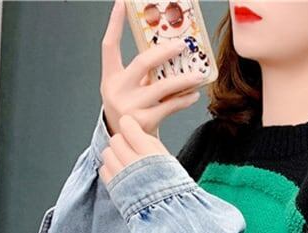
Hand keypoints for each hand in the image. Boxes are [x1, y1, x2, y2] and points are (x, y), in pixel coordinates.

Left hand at [98, 113, 169, 184]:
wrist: (168, 214)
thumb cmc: (172, 189)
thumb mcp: (168, 159)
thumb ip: (150, 143)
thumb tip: (136, 131)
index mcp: (150, 153)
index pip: (128, 125)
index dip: (129, 126)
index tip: (131, 129)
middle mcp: (134, 162)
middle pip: (115, 139)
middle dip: (121, 143)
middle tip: (129, 151)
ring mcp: (122, 175)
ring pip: (107, 153)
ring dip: (114, 156)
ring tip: (125, 164)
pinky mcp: (114, 188)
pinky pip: (103, 169)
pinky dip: (110, 170)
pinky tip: (121, 175)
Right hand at [100, 0, 203, 137]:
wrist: (128, 144)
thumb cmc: (132, 111)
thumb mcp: (129, 90)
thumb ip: (142, 74)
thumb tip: (171, 52)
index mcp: (110, 78)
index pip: (109, 46)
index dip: (114, 23)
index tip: (122, 3)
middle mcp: (117, 91)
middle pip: (142, 63)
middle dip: (164, 52)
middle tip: (182, 45)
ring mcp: (130, 107)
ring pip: (162, 87)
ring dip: (184, 80)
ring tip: (199, 75)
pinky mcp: (144, 122)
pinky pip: (170, 106)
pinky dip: (184, 100)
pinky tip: (194, 95)